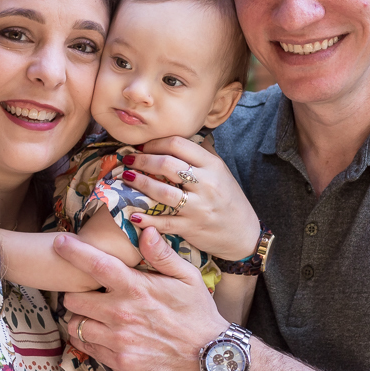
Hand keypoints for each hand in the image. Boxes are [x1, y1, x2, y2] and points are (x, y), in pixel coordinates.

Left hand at [56, 227, 228, 370]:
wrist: (211, 356)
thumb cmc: (198, 312)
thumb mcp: (188, 277)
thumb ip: (162, 254)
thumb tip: (145, 229)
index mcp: (136, 288)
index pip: (95, 265)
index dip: (73, 252)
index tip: (59, 243)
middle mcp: (121, 314)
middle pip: (73, 299)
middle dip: (76, 293)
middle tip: (88, 292)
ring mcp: (118, 340)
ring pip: (75, 325)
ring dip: (80, 318)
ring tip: (94, 315)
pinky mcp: (118, 362)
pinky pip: (86, 348)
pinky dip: (88, 340)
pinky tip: (103, 334)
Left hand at [121, 136, 259, 260]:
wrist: (244, 234)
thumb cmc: (230, 201)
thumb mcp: (222, 172)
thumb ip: (202, 155)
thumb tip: (181, 136)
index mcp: (212, 166)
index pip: (178, 144)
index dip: (155, 143)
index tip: (142, 146)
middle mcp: (206, 184)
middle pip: (166, 164)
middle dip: (142, 160)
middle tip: (127, 159)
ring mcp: (198, 207)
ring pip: (162, 191)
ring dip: (139, 183)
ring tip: (125, 177)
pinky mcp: (191, 227)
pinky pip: (164, 221)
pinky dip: (146, 219)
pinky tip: (132, 214)